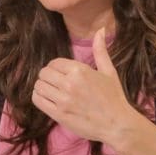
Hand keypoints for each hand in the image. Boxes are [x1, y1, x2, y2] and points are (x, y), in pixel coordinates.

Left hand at [31, 28, 141, 144]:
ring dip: (43, 88)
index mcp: (79, 70)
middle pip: (44, 74)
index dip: (55, 68)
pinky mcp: (59, 114)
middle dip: (48, 77)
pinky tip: (48, 100)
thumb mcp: (109, 71)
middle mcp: (69, 83)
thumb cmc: (114, 97)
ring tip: (51, 92)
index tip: (61, 74)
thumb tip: (100, 30)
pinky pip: (38, 101)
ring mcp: (63, 100)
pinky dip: (39, 98)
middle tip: (56, 84)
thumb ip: (100, 50)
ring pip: (39, 86)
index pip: (54, 63)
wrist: (117, 124)